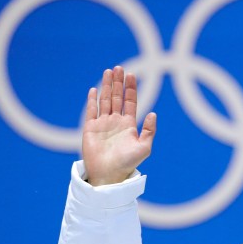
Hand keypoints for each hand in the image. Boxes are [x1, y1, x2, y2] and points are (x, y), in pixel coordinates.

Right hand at [82, 65, 156, 185]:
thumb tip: (153, 113)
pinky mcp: (90, 128)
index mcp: (129, 125)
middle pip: (117, 97)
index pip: (130, 102)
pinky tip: (95, 89)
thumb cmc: (128, 164)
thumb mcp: (144, 148)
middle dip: (118, 83)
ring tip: (109, 72)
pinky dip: (93, 100)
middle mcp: (115, 122)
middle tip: (120, 68)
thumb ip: (149, 130)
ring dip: (107, 86)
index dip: (131, 89)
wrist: (109, 175)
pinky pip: (91, 111)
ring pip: (105, 100)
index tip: (132, 75)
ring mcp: (102, 124)